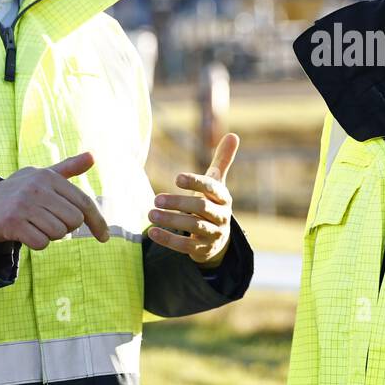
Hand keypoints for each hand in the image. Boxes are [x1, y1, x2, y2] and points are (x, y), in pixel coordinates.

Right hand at [0, 152, 110, 249]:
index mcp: (48, 176)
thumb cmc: (21, 191)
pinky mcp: (13, 223)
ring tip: (35, 224)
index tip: (104, 237)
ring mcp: (24, 205)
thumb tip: (93, 156)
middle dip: (66, 227)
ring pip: (58, 233)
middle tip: (49, 221)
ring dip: (50, 235)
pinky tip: (26, 233)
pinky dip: (37, 243)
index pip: (84, 202)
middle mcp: (37, 188)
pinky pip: (41, 243)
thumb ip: (68, 168)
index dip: (98, 221)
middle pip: (74, 220)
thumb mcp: (43, 176)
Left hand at [147, 133, 239, 267]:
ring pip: (194, 227)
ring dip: (171, 220)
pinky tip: (152, 232)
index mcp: (223, 197)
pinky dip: (168, 239)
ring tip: (150, 214)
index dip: (196, 183)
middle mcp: (221, 216)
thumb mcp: (217, 184)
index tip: (177, 178)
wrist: (219, 239)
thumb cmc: (212, 203)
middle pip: (202, 208)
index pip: (212, 188)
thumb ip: (222, 161)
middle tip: (156, 198)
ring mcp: (213, 234)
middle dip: (179, 203)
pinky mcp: (202, 250)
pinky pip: (186, 246)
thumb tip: (233, 134)